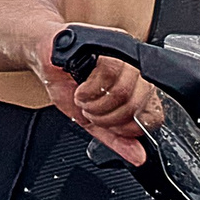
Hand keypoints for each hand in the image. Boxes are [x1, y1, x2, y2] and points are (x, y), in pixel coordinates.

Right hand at [40, 22, 163, 166]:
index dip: (128, 127)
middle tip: (90, 110)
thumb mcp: (91, 121)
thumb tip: (138, 157)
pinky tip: (80, 87)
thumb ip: (116, 139)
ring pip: (123, 90)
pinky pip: (109, 72)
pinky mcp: (111, 43)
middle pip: (136, 106)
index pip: (153, 116)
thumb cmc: (67, 83)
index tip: (108, 125)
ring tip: (83, 98)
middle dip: (105, 117)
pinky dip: (89, 89)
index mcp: (138, 91)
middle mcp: (137, 72)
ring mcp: (127, 56)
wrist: (46, 57)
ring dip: (95, 103)